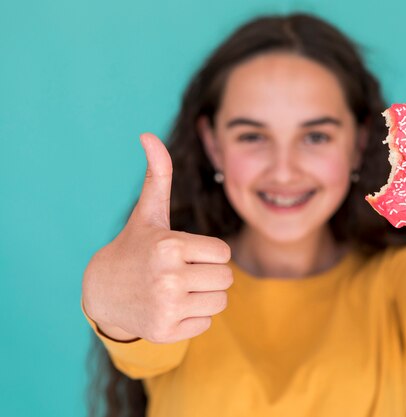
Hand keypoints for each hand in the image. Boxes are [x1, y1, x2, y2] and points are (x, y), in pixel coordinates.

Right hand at [82, 133, 231, 343]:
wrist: (104, 291)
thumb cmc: (135, 247)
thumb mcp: (149, 213)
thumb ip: (158, 175)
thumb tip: (148, 134)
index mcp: (170, 246)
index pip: (224, 253)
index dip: (208, 252)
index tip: (185, 252)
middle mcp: (169, 278)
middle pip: (227, 278)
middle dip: (209, 274)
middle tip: (182, 272)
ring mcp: (167, 308)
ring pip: (220, 302)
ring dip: (205, 296)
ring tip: (177, 289)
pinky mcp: (166, 332)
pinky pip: (206, 324)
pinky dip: (193, 318)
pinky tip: (170, 308)